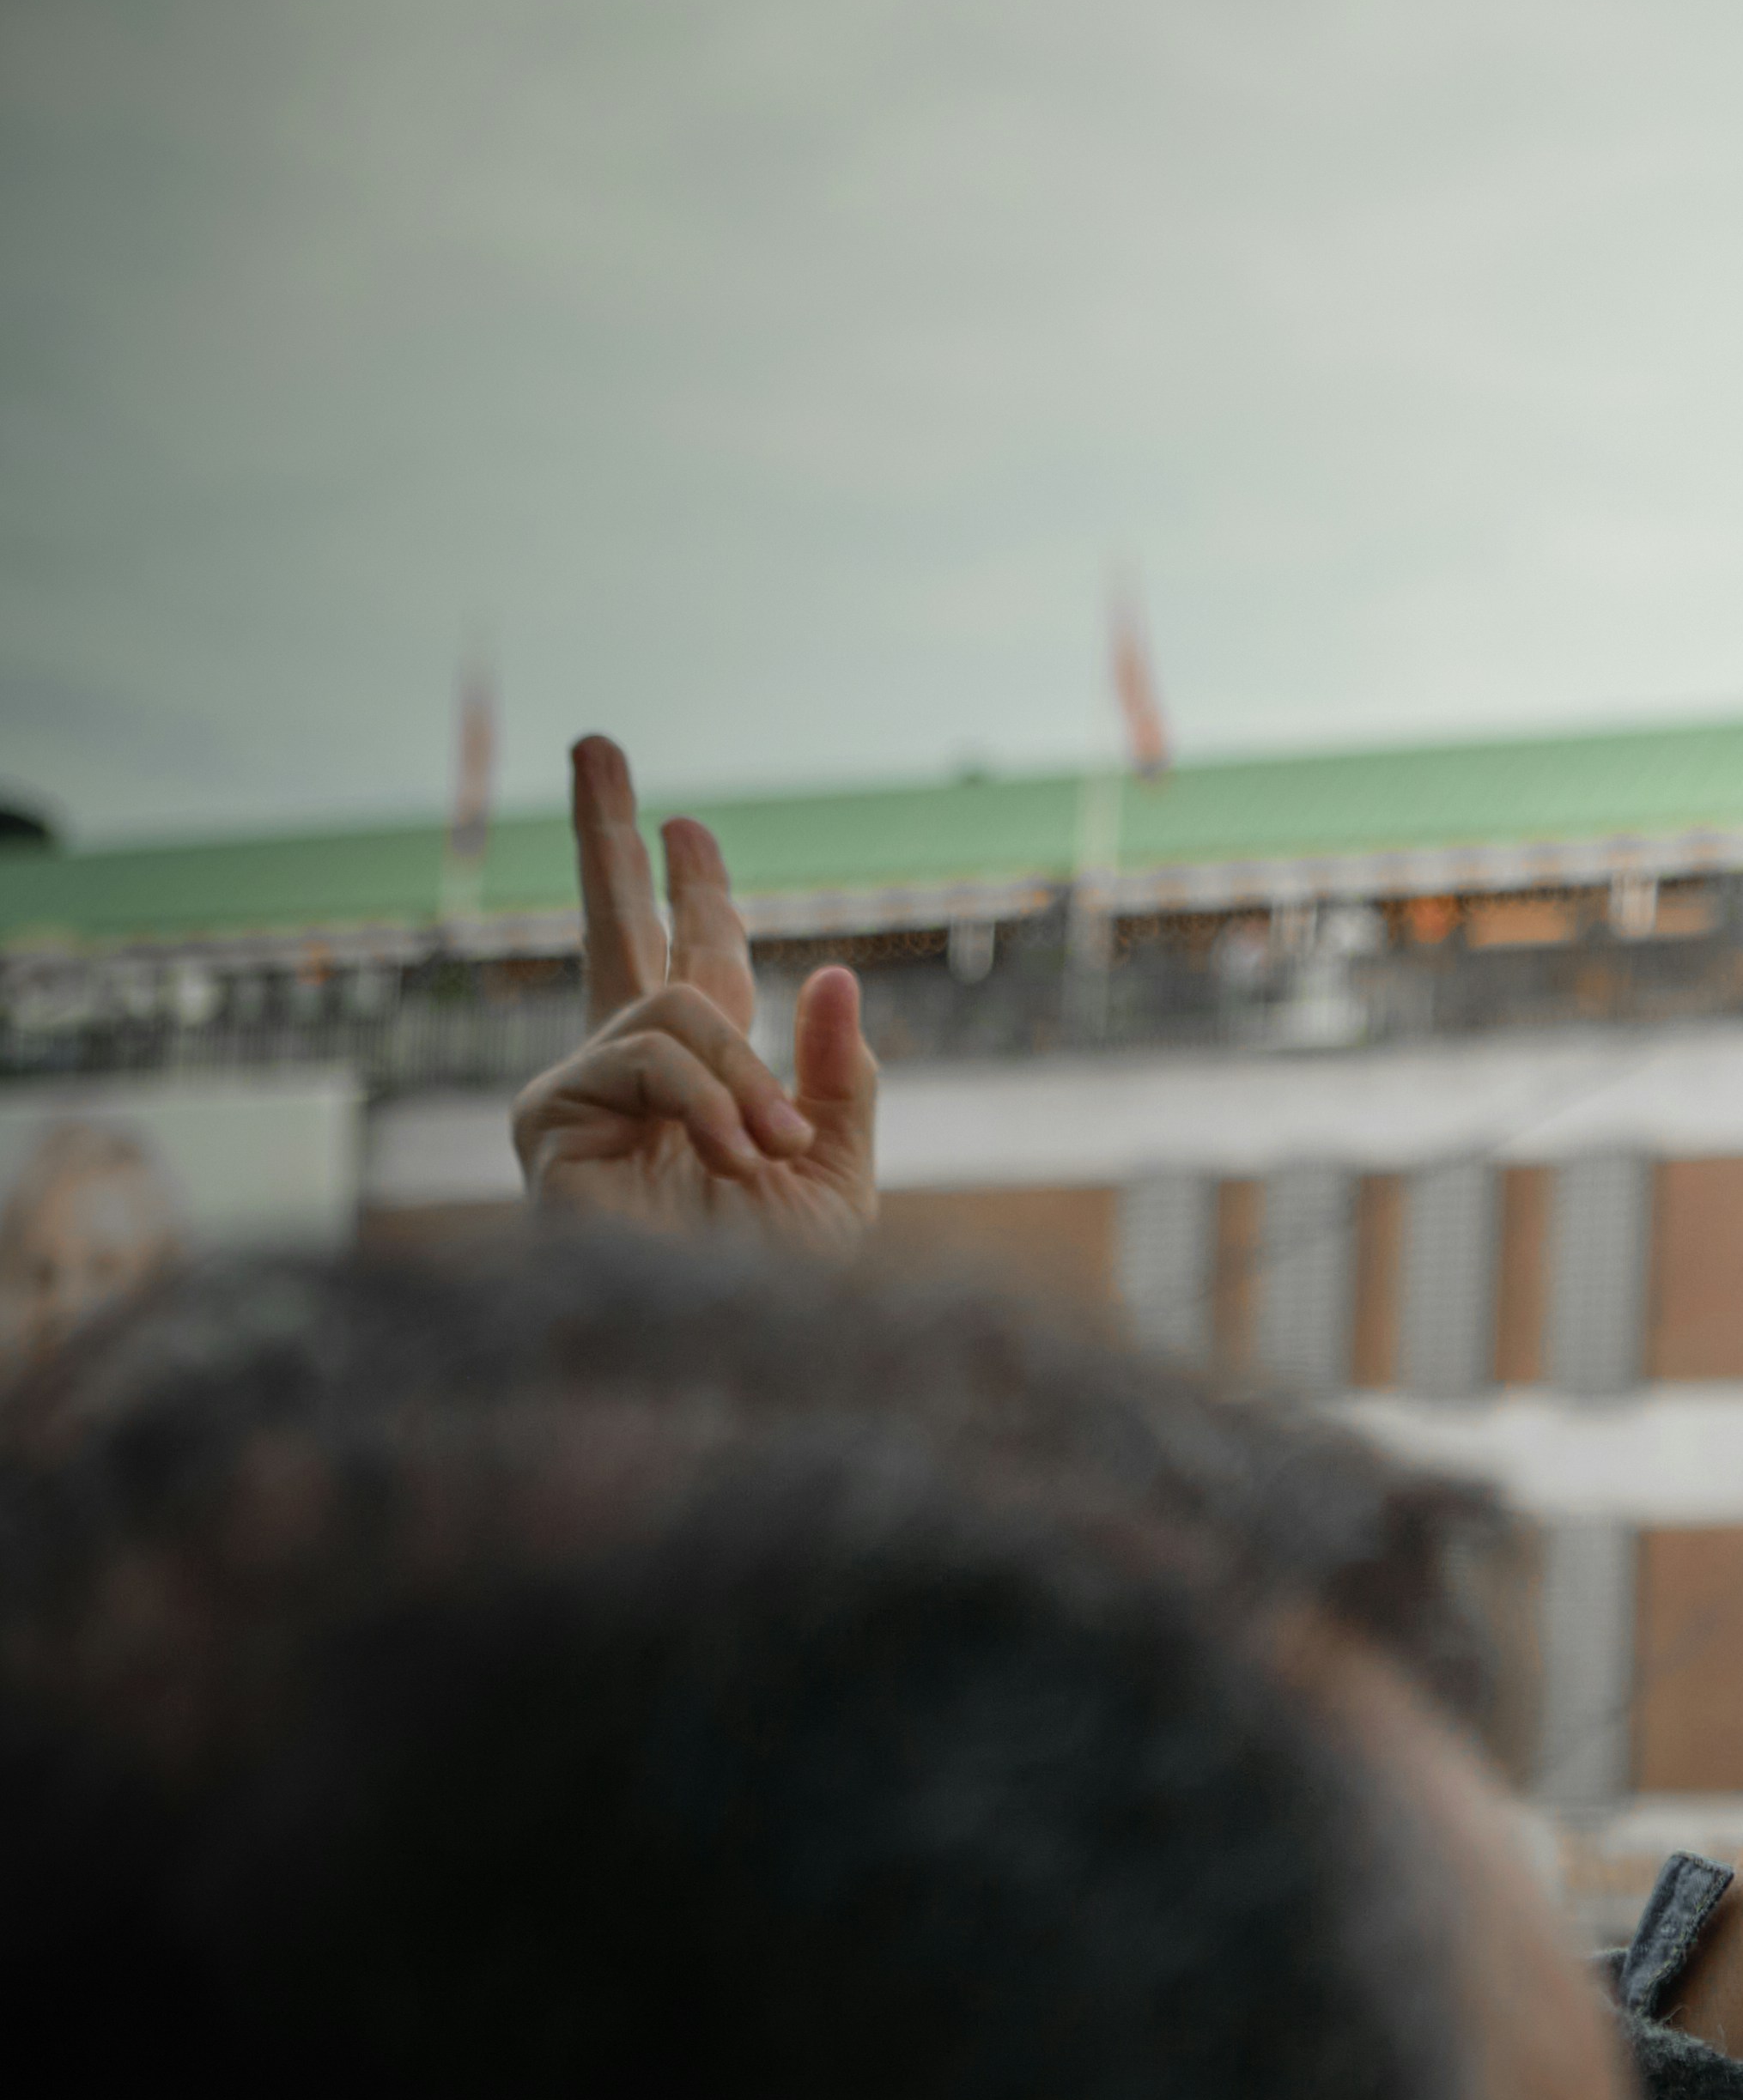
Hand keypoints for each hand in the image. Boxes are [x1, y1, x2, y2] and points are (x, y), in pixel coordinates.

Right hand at [508, 735, 878, 1259]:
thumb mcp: (836, 1172)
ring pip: (672, 1007)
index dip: (696, 891)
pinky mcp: (548, 1123)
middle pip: (614, 928)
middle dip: (608, 833)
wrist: (736, 1358)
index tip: (687, 825)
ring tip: (763, 1155)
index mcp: (707, 1080)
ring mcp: (585, 1095)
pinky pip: (645, 1055)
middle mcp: (635, 1076)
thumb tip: (833, 971)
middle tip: (594, 740)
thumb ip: (837, 1077)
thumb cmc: (782, 1292)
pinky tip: (727, 1157)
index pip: (698, 961)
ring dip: (738, 1077)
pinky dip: (706, 1103)